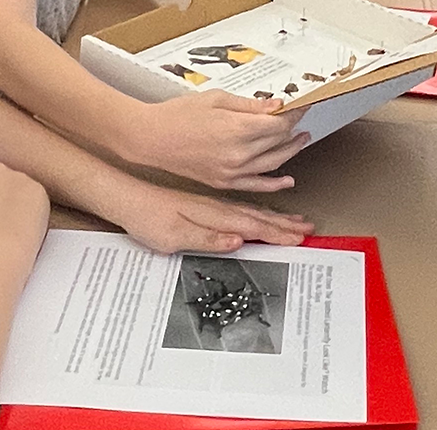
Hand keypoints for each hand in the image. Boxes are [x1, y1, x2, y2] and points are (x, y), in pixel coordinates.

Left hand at [115, 182, 313, 253]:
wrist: (128, 196)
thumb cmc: (148, 217)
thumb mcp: (173, 235)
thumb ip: (207, 238)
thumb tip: (237, 242)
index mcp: (213, 216)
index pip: (252, 226)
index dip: (277, 233)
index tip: (299, 238)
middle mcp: (217, 208)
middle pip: (257, 216)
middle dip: (284, 224)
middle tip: (308, 229)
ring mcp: (213, 205)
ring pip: (251, 210)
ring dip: (275, 216)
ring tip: (295, 219)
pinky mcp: (206, 205)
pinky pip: (240, 207)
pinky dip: (257, 209)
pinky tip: (262, 212)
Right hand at [132, 90, 309, 191]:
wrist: (152, 138)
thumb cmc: (178, 115)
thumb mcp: (217, 99)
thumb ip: (250, 105)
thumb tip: (276, 105)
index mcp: (238, 129)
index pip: (279, 123)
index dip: (294, 113)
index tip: (300, 105)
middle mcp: (238, 154)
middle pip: (279, 142)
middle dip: (293, 128)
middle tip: (300, 118)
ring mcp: (231, 172)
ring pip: (273, 164)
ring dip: (291, 151)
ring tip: (301, 139)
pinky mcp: (224, 183)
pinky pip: (256, 185)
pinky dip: (274, 183)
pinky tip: (286, 180)